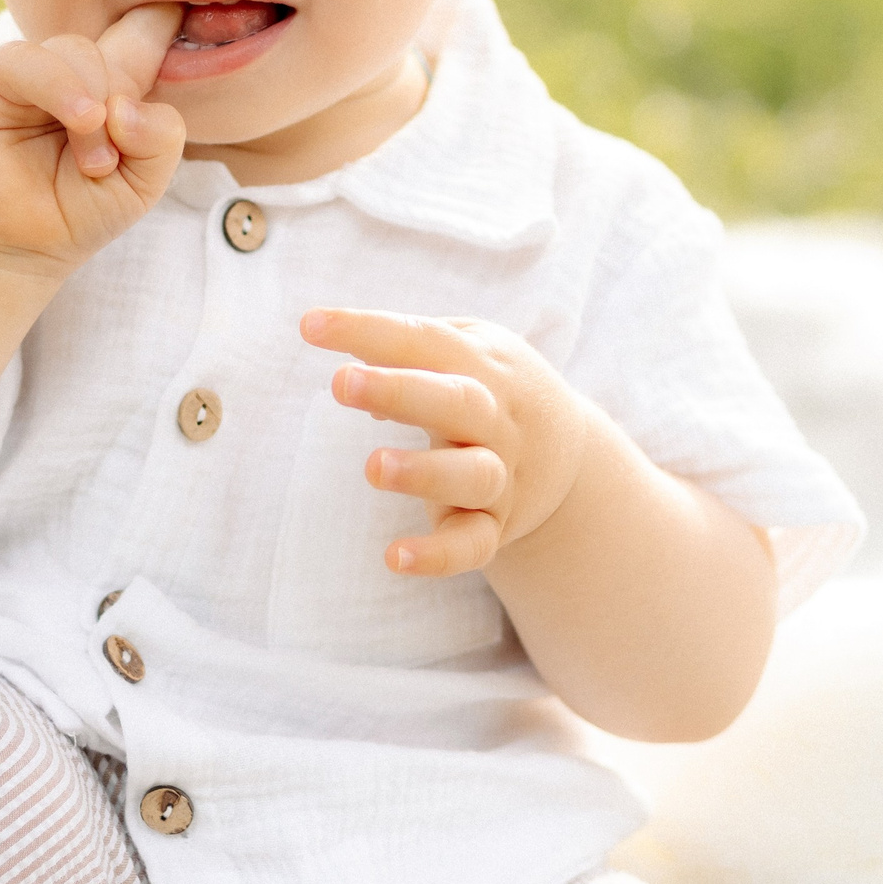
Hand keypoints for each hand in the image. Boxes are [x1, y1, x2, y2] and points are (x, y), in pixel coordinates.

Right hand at [0, 0, 185, 280]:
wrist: (20, 253)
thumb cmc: (81, 210)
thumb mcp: (142, 185)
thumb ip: (160, 140)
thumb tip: (125, 108)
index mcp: (103, 85)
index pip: (131, 36)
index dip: (153, 18)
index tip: (177, 4)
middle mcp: (54, 76)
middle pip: (81, 49)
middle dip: (100, 99)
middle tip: (101, 161)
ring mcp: (3, 88)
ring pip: (31, 57)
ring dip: (61, 91)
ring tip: (84, 137)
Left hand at [303, 309, 595, 576]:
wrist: (571, 451)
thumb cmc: (489, 388)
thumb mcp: (464, 351)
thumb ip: (409, 353)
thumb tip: (351, 371)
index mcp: (481, 364)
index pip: (423, 340)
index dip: (367, 330)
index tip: (311, 325)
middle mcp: (495, 419)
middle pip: (456, 401)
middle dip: (399, 390)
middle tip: (341, 381)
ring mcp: (500, 475)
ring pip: (472, 475)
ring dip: (424, 472)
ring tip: (372, 467)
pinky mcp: (494, 526)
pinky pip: (473, 546)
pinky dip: (439, 556)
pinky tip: (395, 558)